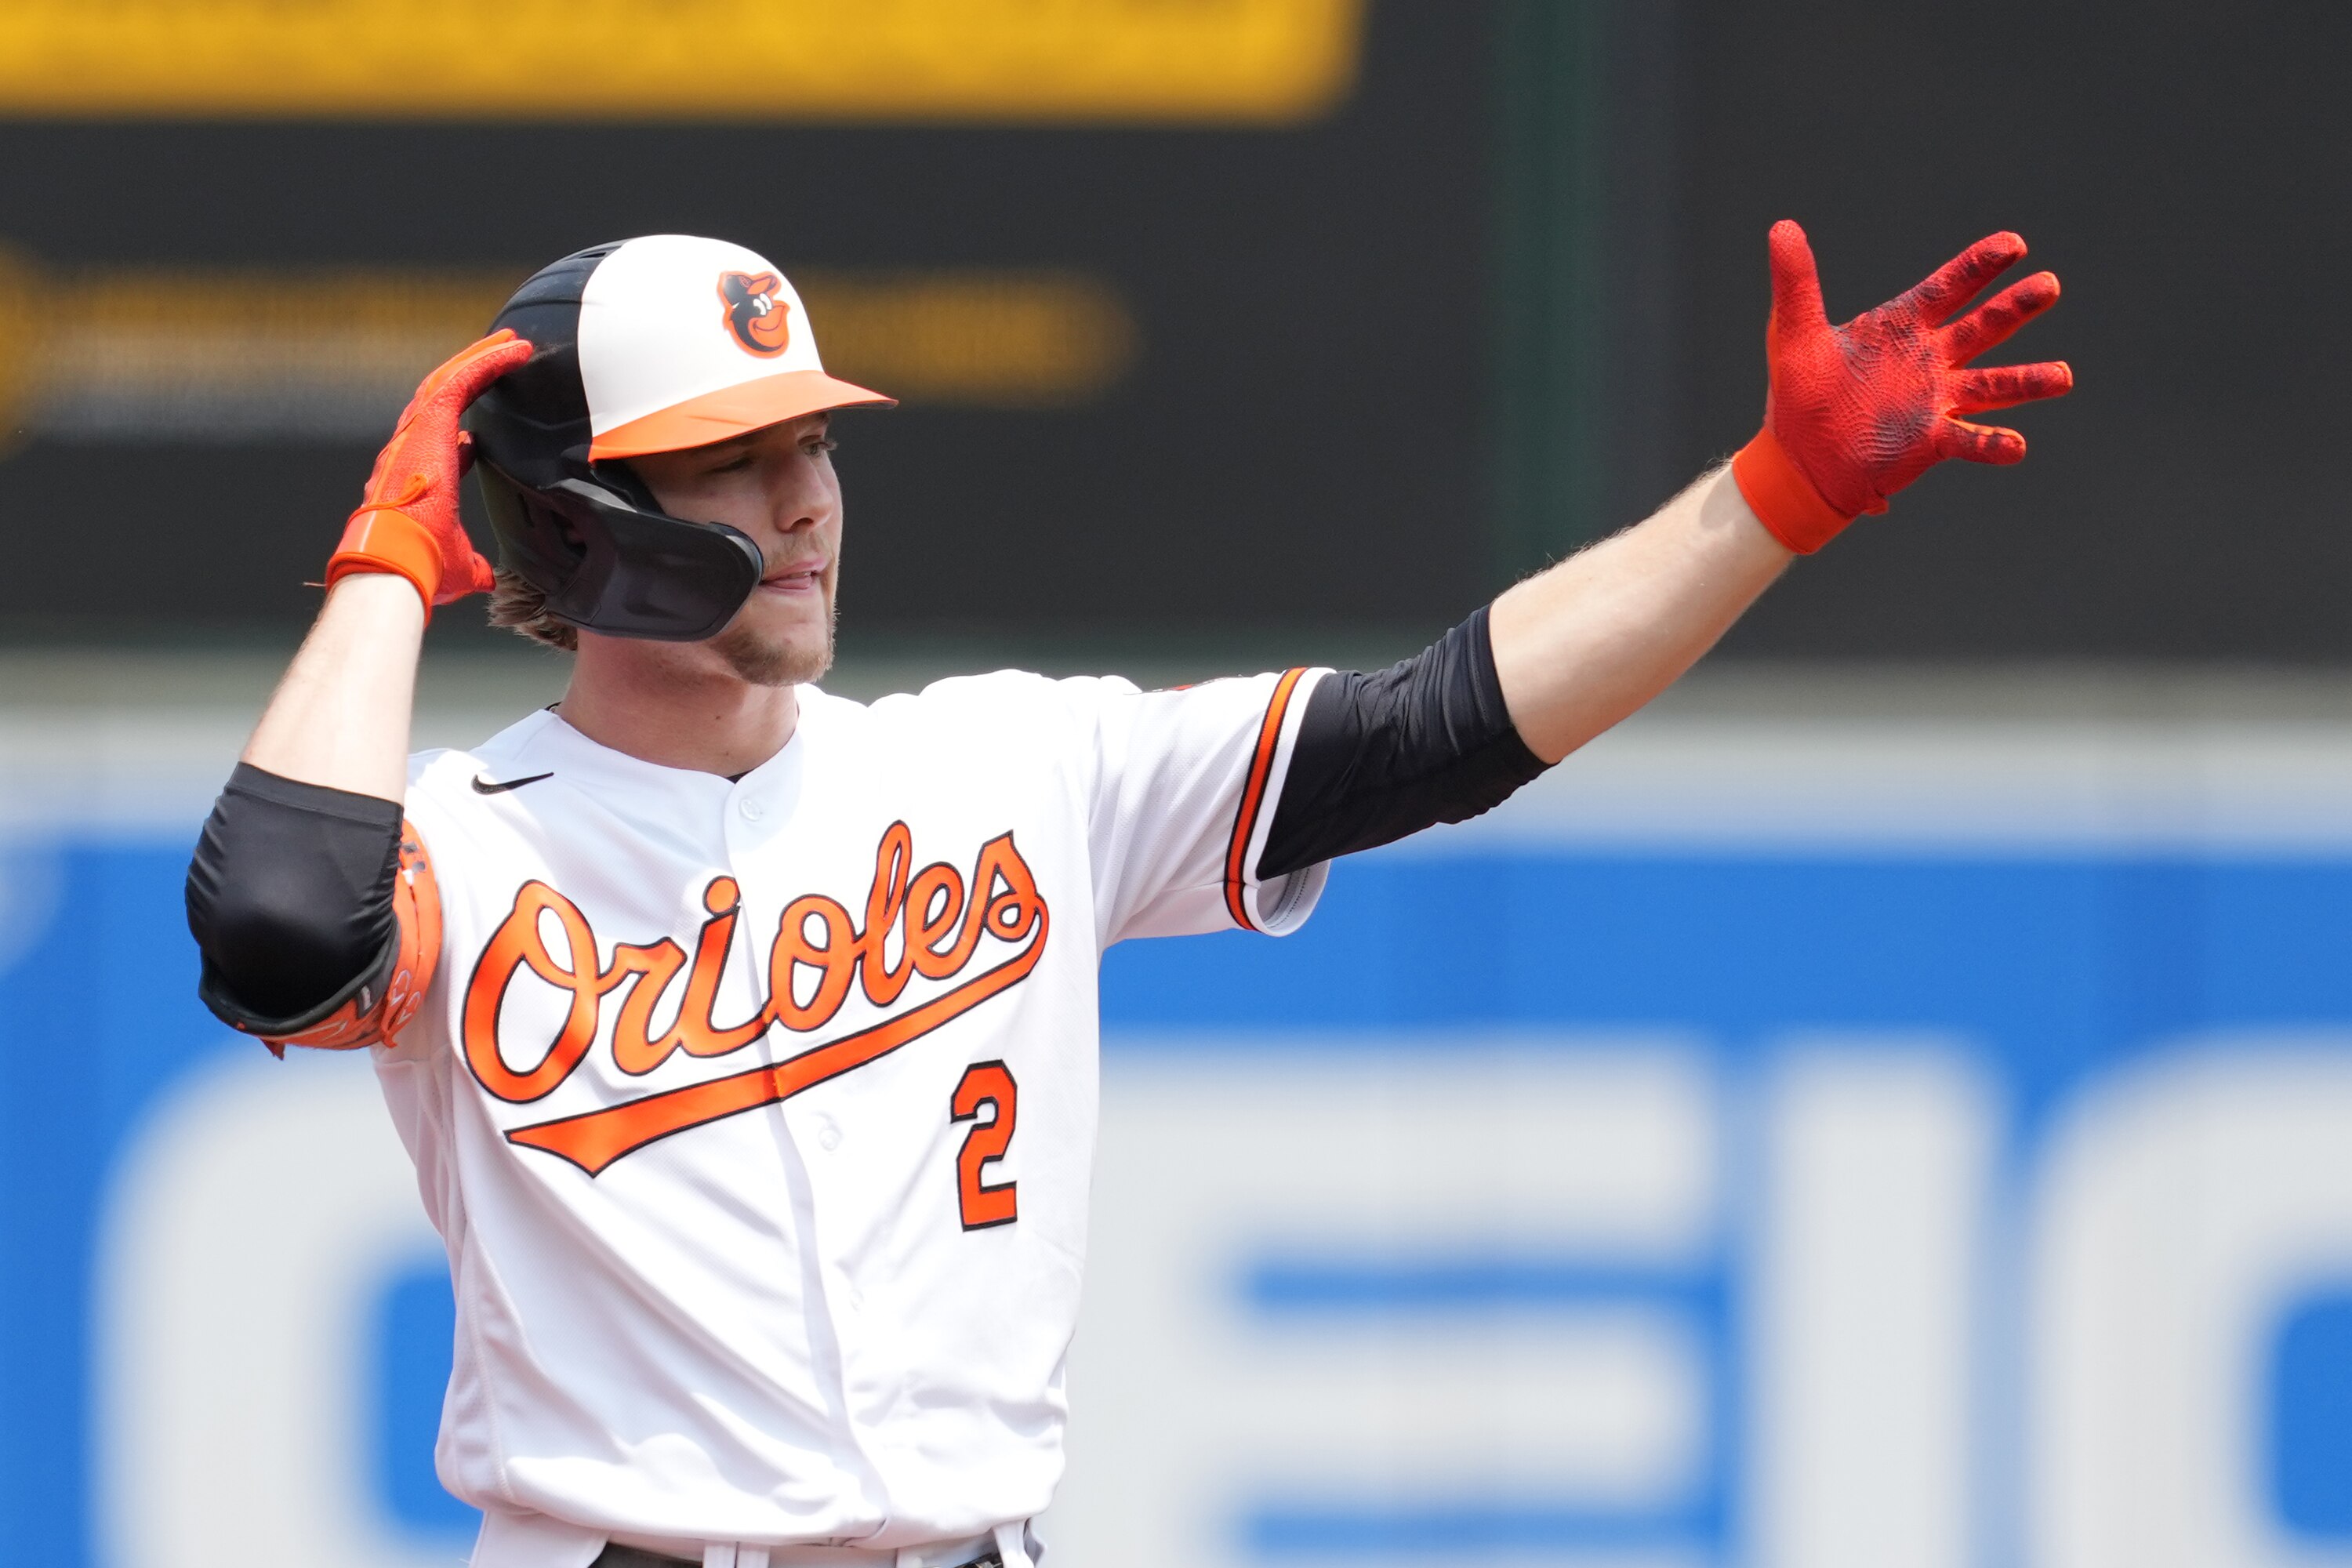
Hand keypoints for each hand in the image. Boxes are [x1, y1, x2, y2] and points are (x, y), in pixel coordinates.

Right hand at [325, 330, 534, 613]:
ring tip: (512, 344)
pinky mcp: (428, 424)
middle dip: (471, 377)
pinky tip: (512, 350)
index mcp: (417, 480)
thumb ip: (473, 566)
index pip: (435, 450)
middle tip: (501, 359)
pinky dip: (486, 362)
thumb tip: (486, 578)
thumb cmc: (422, 568)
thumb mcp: (460, 568)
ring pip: (449, 382)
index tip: (476, 436)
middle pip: (442, 400)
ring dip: (481, 359)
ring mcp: (416, 434)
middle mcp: (411, 450)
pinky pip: (460, 381)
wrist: (399, 561)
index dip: (457, 437)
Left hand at [1732, 220, 2072, 552]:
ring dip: (2027, 381)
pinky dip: (1993, 444)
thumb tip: (1782, 227)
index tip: (2014, 245)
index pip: (1948, 289)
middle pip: (1983, 328)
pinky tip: (2017, 446)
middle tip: (2050, 285)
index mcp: (1902, 327)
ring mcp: (1934, 400)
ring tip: (2063, 376)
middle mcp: (1929, 359)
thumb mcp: (1794, 333)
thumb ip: (1795, 281)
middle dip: (2016, 308)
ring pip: (1992, 385)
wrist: (1797, 458)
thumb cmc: (1800, 394)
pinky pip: (1969, 440)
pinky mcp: (1929, 441)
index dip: (1980, 266)